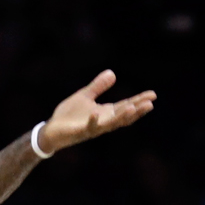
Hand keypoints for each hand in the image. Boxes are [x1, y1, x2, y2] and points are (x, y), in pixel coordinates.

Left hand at [40, 70, 156, 152]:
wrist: (52, 130)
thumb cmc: (69, 115)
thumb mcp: (84, 96)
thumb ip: (98, 86)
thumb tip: (112, 73)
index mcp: (106, 112)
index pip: (126, 105)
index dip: (139, 100)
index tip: (153, 94)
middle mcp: (103, 121)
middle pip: (123, 116)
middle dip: (137, 110)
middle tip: (150, 103)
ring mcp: (93, 128)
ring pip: (111, 124)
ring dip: (121, 117)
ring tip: (132, 108)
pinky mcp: (80, 131)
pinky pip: (88, 127)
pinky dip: (93, 121)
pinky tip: (95, 113)